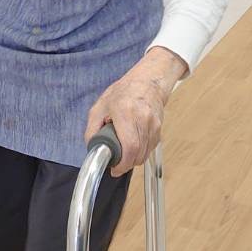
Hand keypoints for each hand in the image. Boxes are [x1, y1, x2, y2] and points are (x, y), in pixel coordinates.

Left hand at [83, 48, 186, 175]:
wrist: (147, 81)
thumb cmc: (124, 92)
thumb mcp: (100, 107)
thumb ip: (92, 129)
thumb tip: (92, 147)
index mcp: (125, 112)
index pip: (130, 146)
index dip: (123, 163)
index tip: (115, 169)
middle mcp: (142, 118)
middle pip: (138, 154)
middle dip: (126, 164)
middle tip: (117, 163)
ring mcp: (153, 124)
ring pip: (145, 154)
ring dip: (133, 159)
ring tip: (124, 152)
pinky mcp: (159, 128)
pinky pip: (150, 148)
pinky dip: (141, 152)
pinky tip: (133, 144)